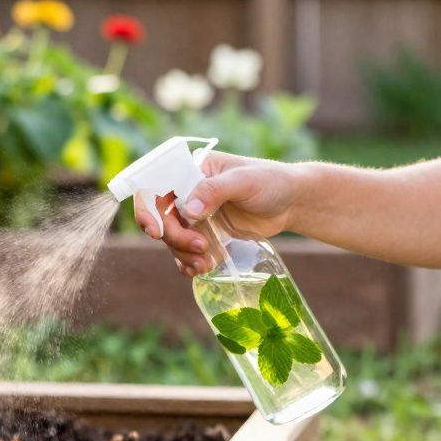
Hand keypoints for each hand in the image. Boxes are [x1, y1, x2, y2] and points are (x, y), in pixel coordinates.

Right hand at [133, 151, 299, 275]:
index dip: (148, 210)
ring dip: (183, 254)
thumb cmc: (272, 182)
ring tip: (206, 263)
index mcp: (191, 170)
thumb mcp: (245, 181)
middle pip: (162, 218)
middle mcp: (188, 191)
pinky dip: (188, 262)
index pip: (156, 187)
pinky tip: (200, 269)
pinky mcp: (206, 233)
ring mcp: (196, 214)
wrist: (292, 203)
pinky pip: (186, 250)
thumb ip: (215, 191)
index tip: (156, 231)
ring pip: (173, 238)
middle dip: (175, 238)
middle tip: (200, 248)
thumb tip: (188, 210)